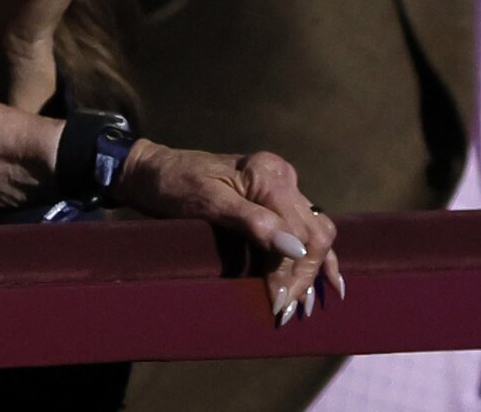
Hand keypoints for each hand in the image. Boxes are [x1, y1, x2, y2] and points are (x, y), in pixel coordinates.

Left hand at [112, 140, 339, 324]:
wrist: (151, 171)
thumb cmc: (173, 184)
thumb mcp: (207, 201)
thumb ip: (253, 222)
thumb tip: (295, 249)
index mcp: (268, 174)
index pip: (301, 230)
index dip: (294, 270)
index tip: (278, 302)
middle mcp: (282, 178)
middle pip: (312, 234)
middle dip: (303, 276)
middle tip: (285, 310)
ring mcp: (280, 188)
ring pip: (314, 233)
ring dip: (312, 271)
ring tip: (304, 307)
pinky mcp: (274, 201)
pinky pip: (305, 230)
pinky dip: (315, 257)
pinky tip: (329, 282)